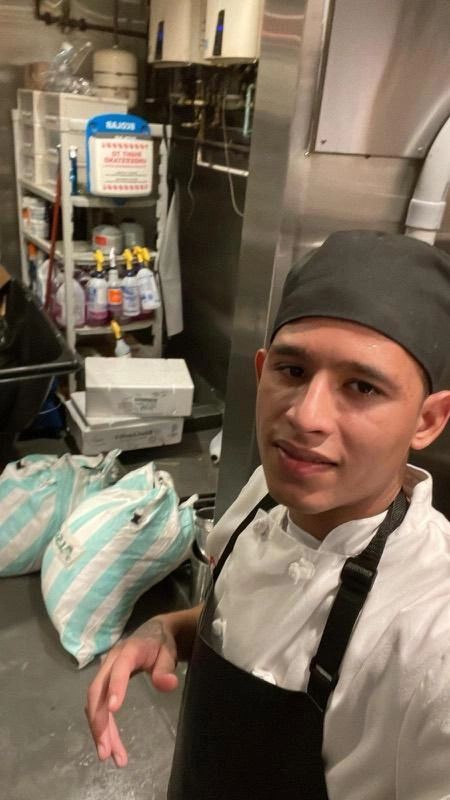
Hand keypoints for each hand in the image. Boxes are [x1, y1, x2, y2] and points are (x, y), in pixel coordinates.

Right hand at [85, 617, 177, 767]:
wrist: (152, 633)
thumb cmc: (161, 643)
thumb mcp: (168, 652)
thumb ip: (166, 667)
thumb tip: (169, 684)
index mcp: (128, 651)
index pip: (119, 668)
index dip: (115, 686)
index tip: (114, 710)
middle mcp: (111, 662)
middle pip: (98, 691)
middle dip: (99, 721)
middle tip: (106, 751)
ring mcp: (105, 674)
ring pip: (95, 703)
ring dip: (100, 730)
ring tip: (110, 756)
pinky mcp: (105, 685)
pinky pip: (99, 706)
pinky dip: (102, 726)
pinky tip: (110, 744)